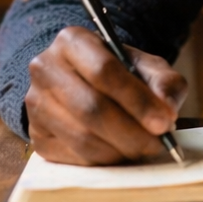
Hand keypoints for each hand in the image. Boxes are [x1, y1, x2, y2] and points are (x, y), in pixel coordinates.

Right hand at [25, 25, 187, 164]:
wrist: (82, 84)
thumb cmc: (119, 73)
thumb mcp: (146, 67)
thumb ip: (164, 82)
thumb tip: (166, 110)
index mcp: (72, 40)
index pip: (104, 71)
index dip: (137, 100)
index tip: (164, 121)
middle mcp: (45, 68)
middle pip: (91, 108)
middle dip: (131, 132)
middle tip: (158, 144)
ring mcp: (35, 104)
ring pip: (82, 137)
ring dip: (120, 150)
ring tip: (143, 148)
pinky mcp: (36, 137)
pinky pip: (73, 157)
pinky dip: (104, 161)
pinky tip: (120, 153)